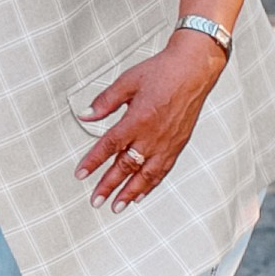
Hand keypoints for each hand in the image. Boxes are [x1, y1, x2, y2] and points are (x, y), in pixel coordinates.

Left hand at [75, 33, 225, 209]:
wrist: (193, 69)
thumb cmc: (163, 72)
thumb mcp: (127, 81)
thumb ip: (105, 102)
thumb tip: (86, 115)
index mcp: (137, 119)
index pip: (109, 146)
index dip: (93, 162)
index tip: (81, 174)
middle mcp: (152, 135)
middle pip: (126, 166)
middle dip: (108, 185)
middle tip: (95, 200)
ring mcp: (167, 143)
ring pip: (145, 175)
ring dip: (129, 192)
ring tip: (117, 206)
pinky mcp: (178, 145)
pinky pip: (162, 170)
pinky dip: (150, 185)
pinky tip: (141, 194)